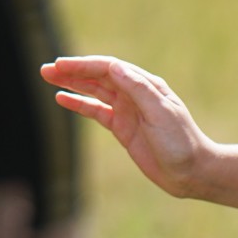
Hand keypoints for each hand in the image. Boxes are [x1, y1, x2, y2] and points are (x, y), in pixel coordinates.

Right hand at [41, 56, 217, 198]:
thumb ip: (138, 90)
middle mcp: (134, 94)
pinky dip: (79, 104)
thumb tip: (114, 67)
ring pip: (93, 91)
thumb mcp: (161, 113)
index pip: (109, 68)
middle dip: (72, 71)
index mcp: (145, 85)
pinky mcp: (122, 128)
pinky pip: (96, 111)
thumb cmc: (181, 142)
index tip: (61, 66)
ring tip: (48, 77)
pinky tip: (62, 99)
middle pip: (97, 77)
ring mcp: (127, 110)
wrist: (191, 172)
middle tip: (46, 69)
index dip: (84, 65)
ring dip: (72, 83)